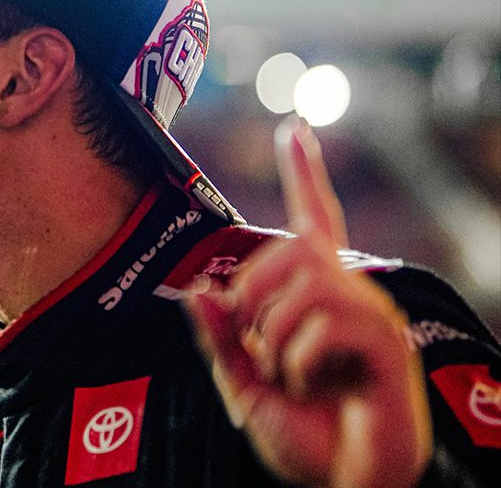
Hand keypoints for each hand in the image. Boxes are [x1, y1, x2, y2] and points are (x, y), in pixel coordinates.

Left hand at [185, 117, 432, 487]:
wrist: (346, 483)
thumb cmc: (306, 436)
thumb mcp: (244, 386)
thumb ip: (219, 339)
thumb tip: (196, 291)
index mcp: (318, 299)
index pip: (314, 224)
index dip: (306, 176)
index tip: (295, 129)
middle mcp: (350, 296)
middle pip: (291, 251)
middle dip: (253, 299)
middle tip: (258, 350)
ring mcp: (372, 319)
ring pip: (303, 285)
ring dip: (275, 336)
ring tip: (289, 375)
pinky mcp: (385, 347)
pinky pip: (322, 326)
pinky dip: (299, 362)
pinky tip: (316, 386)